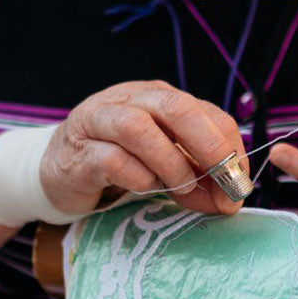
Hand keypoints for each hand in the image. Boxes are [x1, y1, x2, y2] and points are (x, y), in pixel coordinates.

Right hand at [39, 81, 246, 216]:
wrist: (58, 174)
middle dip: (208, 145)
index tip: (239, 182)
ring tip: (181, 188)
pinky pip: (112, 160)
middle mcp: (130, 100)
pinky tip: (145, 188)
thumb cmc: (119, 165)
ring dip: (170, 163)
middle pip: (175, 107)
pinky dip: (138, 178)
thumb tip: (231, 201)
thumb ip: (198, 179)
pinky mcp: (79, 152)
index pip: (205, 111)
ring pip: (139, 128)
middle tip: (224, 180)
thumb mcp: (166, 168)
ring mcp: (99, 122)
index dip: (229, 146)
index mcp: (158, 97)